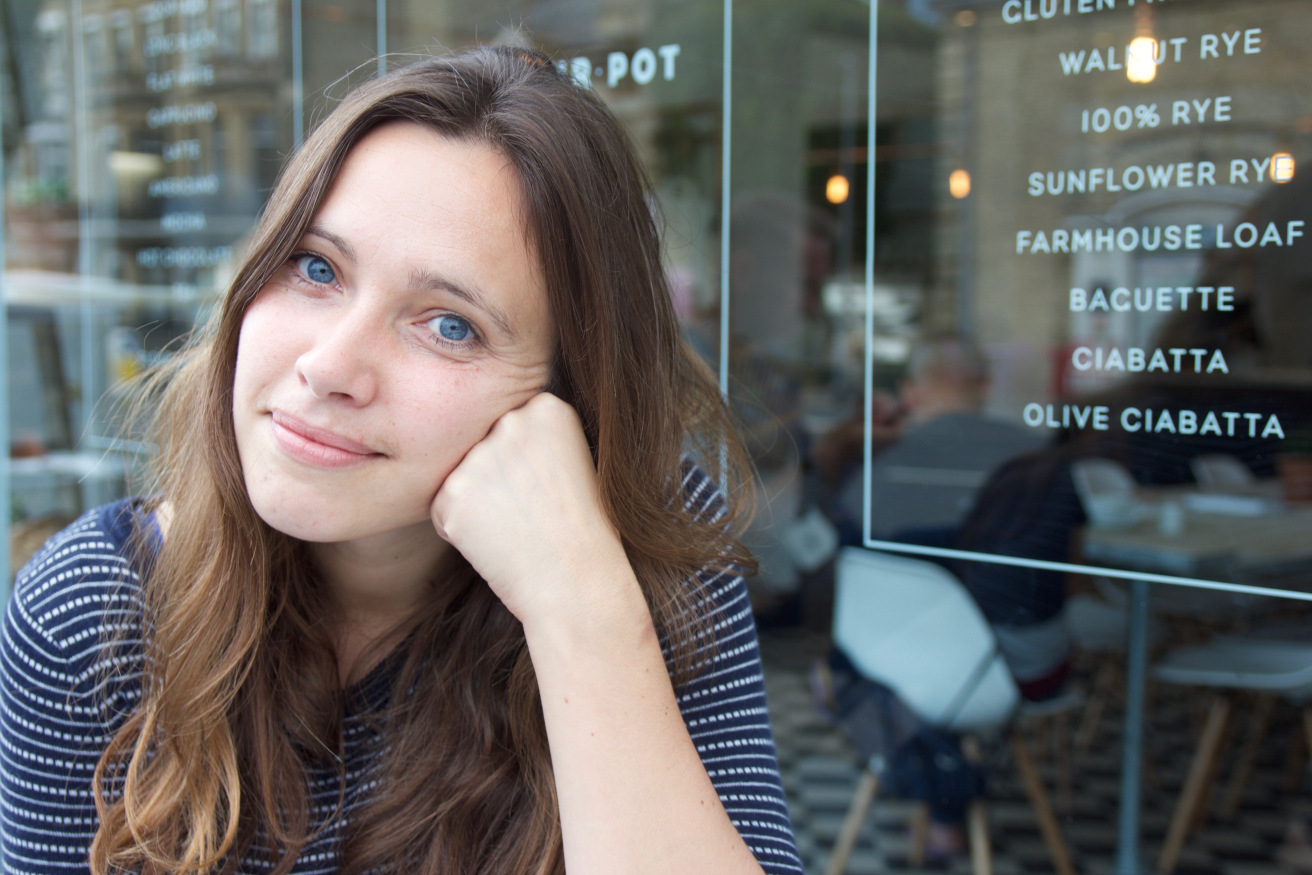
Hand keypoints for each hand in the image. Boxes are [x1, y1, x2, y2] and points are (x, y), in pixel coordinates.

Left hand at [431, 393, 634, 625]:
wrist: (578, 582)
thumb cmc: (582, 530)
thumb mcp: (574, 462)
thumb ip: (532, 438)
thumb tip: (484, 435)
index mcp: (547, 407)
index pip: (510, 427)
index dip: (525, 464)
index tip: (548, 488)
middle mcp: (511, 422)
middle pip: (482, 447)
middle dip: (496, 479)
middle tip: (532, 512)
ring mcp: (480, 456)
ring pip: (459, 477)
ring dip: (477, 504)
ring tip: (517, 528)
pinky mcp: (452, 493)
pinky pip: (442, 508)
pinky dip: (459, 529)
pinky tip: (497, 542)